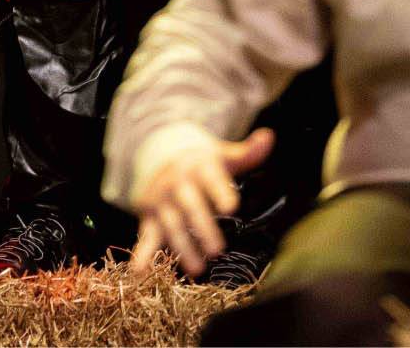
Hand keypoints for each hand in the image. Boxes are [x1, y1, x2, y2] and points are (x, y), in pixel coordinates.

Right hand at [131, 126, 274, 277]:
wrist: (159, 149)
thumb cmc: (199, 160)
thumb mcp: (220, 154)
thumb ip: (246, 153)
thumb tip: (268, 137)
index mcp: (198, 165)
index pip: (211, 178)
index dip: (220, 192)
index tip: (232, 206)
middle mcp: (176, 181)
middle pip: (190, 206)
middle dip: (202, 227)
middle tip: (217, 250)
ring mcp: (160, 199)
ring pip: (171, 224)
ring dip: (182, 247)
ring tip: (197, 268)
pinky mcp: (148, 215)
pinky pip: (145, 235)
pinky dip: (142, 254)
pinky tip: (141, 271)